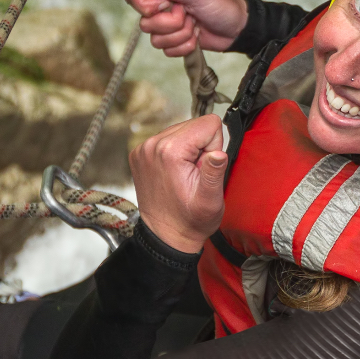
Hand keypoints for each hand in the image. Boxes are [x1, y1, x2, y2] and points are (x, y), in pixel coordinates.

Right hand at [125, 0, 247, 57]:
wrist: (237, 28)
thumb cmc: (220, 5)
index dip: (147, 6)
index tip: (166, 5)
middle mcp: (163, 7)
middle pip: (145, 23)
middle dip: (170, 24)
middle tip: (189, 15)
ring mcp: (168, 26)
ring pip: (156, 40)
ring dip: (181, 36)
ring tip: (195, 26)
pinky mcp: (175, 42)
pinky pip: (167, 51)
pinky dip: (184, 47)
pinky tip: (196, 38)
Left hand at [129, 114, 228, 252]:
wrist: (165, 235)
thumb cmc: (189, 221)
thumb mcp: (210, 200)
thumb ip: (214, 171)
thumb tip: (219, 152)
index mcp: (170, 151)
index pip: (209, 123)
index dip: (215, 145)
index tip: (205, 167)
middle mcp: (152, 145)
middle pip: (194, 124)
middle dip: (201, 146)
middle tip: (195, 173)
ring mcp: (143, 148)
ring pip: (182, 129)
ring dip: (188, 149)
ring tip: (185, 174)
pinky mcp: (140, 152)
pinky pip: (168, 138)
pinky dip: (176, 152)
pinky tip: (175, 172)